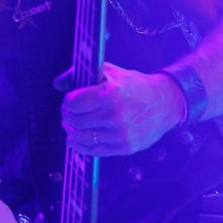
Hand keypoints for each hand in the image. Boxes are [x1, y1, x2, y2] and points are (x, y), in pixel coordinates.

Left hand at [58, 61, 186, 155]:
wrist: (165, 102)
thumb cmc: (135, 85)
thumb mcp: (110, 72)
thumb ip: (82, 75)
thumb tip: (58, 83)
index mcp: (110, 93)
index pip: (73, 103)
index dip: (68, 101)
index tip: (70, 100)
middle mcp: (115, 115)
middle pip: (75, 121)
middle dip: (68, 116)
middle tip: (68, 113)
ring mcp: (120, 134)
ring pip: (82, 137)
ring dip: (71, 131)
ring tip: (70, 126)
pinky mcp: (125, 147)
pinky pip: (94, 151)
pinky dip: (80, 146)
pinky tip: (75, 140)